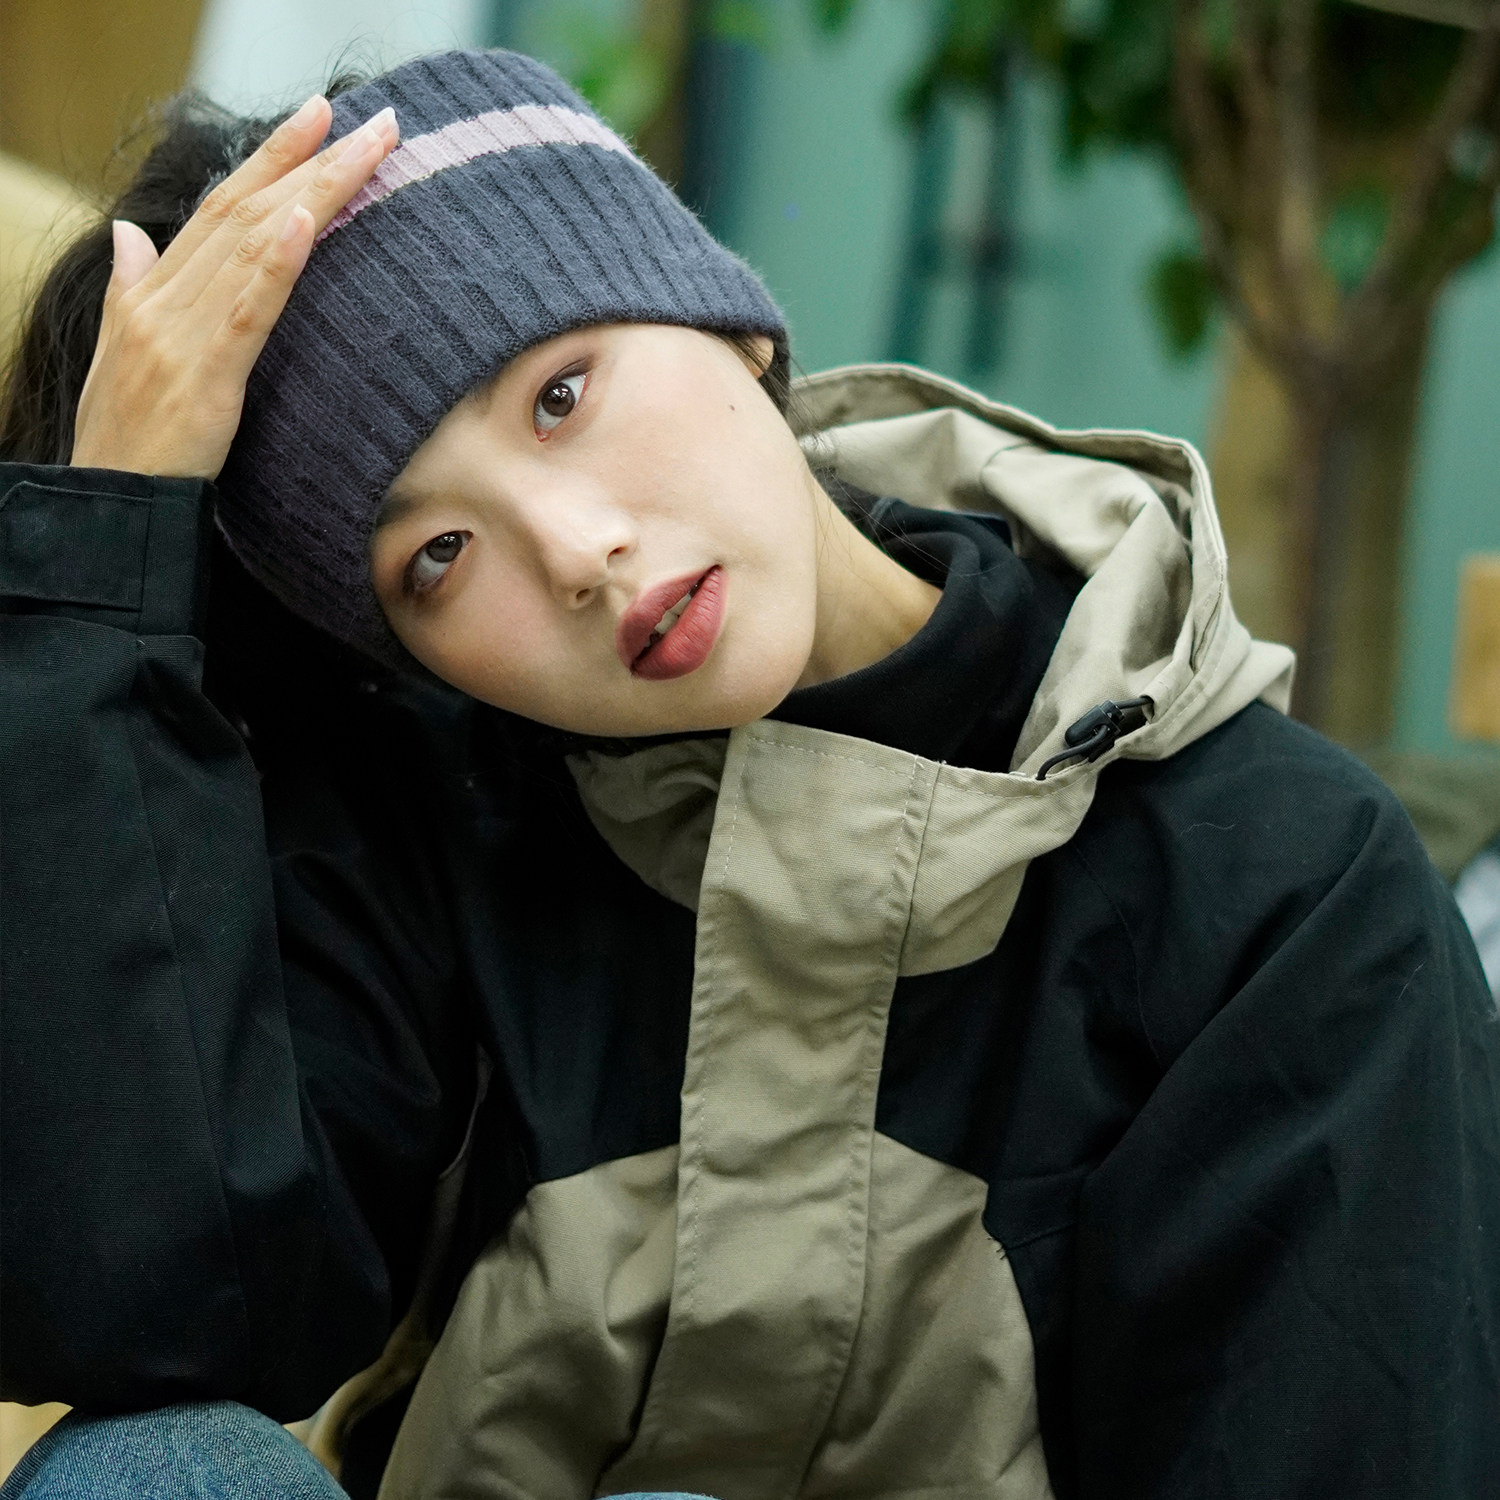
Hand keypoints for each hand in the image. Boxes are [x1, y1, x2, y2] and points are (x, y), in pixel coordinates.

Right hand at [70, 96, 398, 479]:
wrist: (108, 502)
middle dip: (306, 159)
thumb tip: (129, 234)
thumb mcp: (120, 353)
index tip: (317, 118)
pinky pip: (246, 311)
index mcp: (154, 292)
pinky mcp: (204, 377)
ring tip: (360, 148)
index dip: (269, 159)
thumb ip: (131, 289)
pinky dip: (276, 263)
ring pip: (253, 247)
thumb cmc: (123, 437)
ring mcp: (181, 334)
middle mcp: (165, 300)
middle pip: (244, 212)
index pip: (221, 208)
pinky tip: (304, 221)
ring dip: (311, 193)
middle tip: (366, 116)